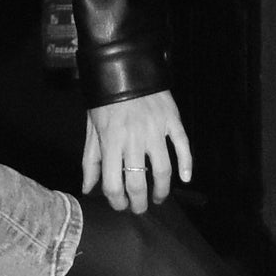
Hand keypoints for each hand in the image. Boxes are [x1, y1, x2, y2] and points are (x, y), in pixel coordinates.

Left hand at [81, 89, 192, 210]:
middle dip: (139, 203)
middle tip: (140, 208)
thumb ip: (90, 160)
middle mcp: (133, 139)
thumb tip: (88, 188)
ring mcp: (155, 130)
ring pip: (162, 170)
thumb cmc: (105, 100)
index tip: (121, 206)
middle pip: (138, 182)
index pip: (113, 184)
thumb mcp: (92, 128)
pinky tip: (185, 178)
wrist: (124, 66)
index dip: (117, 201)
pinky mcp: (172, 120)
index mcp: (110, 141)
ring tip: (158, 197)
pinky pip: (183, 147)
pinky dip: (187, 165)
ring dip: (161, 190)